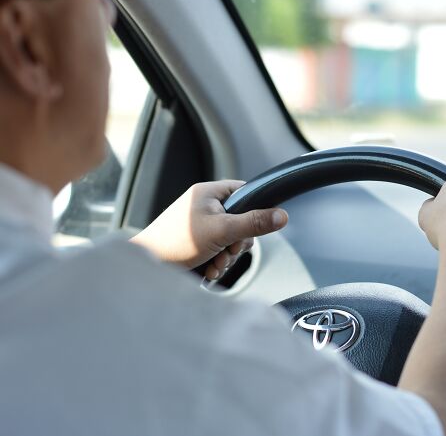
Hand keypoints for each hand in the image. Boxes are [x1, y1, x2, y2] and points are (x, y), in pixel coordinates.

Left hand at [131, 180, 287, 279]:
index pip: (245, 193)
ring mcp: (200, 225)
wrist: (145, 267)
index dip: (254, 211)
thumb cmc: (175, 243)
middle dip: (237, 244)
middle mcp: (204, 206)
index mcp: (208, 193)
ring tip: (213, 264)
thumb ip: (254, 223)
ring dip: (227, 257)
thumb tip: (282, 216)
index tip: (251, 228)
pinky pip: (218, 251)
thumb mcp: (222, 231)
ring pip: (231, 240)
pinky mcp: (196, 243)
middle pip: (241, 221)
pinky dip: (217, 263)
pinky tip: (208, 269)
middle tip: (226, 251)